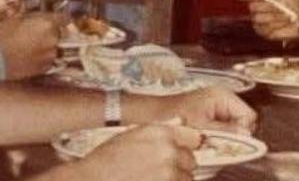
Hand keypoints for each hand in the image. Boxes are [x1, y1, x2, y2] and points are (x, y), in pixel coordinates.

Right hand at [0, 12, 66, 79]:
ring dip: (47, 46)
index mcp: (48, 24)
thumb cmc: (2, 37)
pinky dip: (43, 58)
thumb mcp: (15, 18)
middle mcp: (53, 39)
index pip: (65, 19)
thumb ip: (30, 14)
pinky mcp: (45, 68)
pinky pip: (49, 60)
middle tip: (37, 33)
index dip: (60, 19)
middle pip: (59, 33)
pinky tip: (30, 56)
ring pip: (55, 47)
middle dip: (51, 32)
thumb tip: (35, 11)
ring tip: (31, 46)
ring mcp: (50, 55)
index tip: (56, 19)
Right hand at [77, 124, 201, 180]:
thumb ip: (159, 131)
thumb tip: (180, 124)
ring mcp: (169, 174)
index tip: (182, 152)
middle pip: (191, 161)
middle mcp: (169, 151)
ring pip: (187, 179)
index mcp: (161, 133)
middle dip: (179, 167)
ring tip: (152, 179)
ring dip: (175, 180)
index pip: (194, 137)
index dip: (187, 146)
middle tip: (159, 171)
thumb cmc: (105, 162)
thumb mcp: (131, 135)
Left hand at [165, 86, 256, 135]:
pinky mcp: (210, 117)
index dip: (242, 131)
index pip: (248, 116)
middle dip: (233, 136)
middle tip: (218, 143)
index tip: (230, 141)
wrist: (152, 116)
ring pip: (232, 129)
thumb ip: (226, 130)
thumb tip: (246, 135)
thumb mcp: (202, 125)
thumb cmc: (174, 115)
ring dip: (223, 139)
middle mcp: (223, 100)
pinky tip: (205, 141)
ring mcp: (217, 109)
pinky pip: (222, 131)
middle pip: (242, 123)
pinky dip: (216, 139)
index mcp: (224, 96)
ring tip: (208, 142)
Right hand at [236, 0, 298, 40]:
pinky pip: (264, 29)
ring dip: (276, 16)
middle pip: (253, 7)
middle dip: (269, 5)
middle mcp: (254, 7)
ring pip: (259, 19)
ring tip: (288, 13)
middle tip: (282, 3)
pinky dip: (278, 25)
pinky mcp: (263, 32)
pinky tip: (286, 22)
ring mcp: (257, 20)